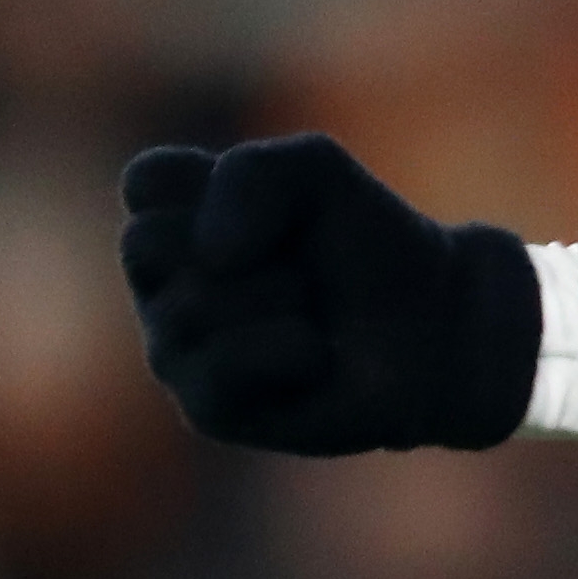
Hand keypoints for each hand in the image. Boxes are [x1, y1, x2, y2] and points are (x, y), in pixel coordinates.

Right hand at [118, 136, 538, 453]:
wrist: (431, 321)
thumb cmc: (366, 240)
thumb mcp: (315, 169)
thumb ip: (251, 173)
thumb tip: (212, 254)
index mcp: (172, 220)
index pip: (145, 183)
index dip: (215, 182)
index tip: (281, 199)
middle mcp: (162, 287)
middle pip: (149, 242)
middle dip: (247, 241)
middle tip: (299, 262)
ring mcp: (177, 351)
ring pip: (188, 307)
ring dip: (279, 297)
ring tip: (313, 310)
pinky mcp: (206, 410)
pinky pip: (216, 370)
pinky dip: (283, 352)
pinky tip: (316, 354)